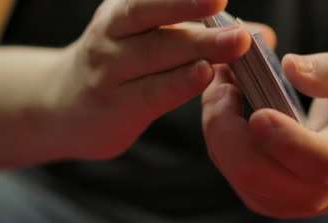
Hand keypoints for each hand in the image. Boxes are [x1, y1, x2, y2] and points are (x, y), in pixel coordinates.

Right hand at [49, 0, 251, 159]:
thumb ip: (202, 34)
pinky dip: (179, 82)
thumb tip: (264, 35)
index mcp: (124, 11)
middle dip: (198, 11)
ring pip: (156, 53)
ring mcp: (109, 70)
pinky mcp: (114, 105)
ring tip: (237, 42)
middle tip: (239, 19)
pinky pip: (151, 92)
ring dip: (199, 46)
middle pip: (156, 18)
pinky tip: (203, 75)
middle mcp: (112, 33)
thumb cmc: (122, 67)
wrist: (63, 106)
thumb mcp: (150, 38)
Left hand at [202, 53, 327, 218]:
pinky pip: (226, 167)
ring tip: (223, 86)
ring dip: (217, 123)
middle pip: (254, 171)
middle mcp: (312, 192)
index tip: (259, 112)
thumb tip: (290, 67)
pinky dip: (218, 133)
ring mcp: (280, 201)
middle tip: (224, 80)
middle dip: (226, 124)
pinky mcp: (258, 197)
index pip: (318, 162)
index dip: (286, 139)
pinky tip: (226, 107)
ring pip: (232, 168)